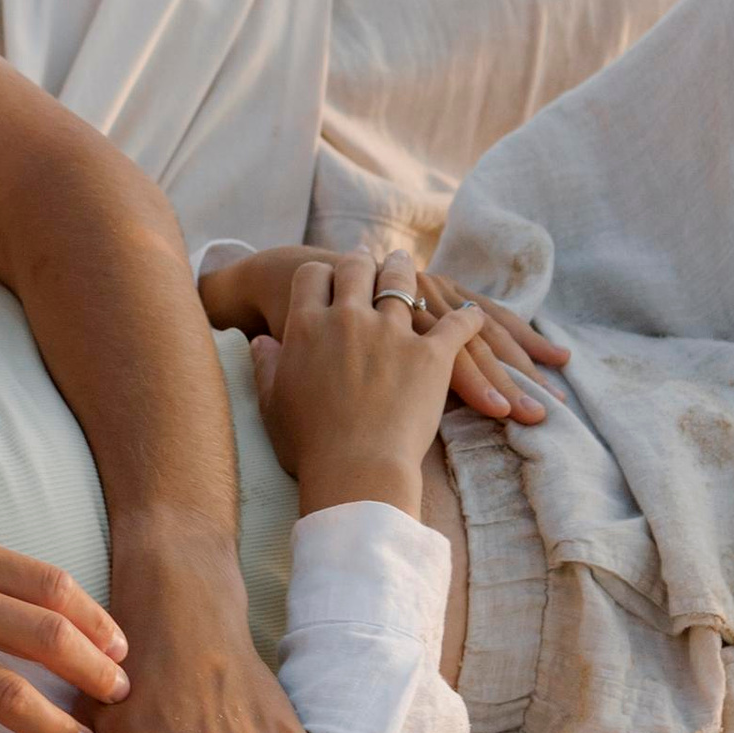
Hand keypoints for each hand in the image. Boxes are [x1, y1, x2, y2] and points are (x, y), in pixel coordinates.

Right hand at [200, 242, 561, 426]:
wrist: (354, 472)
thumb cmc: (309, 446)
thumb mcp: (273, 404)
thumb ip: (266, 366)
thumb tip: (260, 342)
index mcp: (306, 326)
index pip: (312, 274)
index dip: (322, 273)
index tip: (329, 277)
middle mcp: (349, 318)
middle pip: (356, 267)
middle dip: (362, 261)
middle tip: (370, 260)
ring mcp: (392, 333)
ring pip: (402, 283)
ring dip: (404, 270)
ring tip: (406, 264)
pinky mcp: (431, 356)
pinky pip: (456, 324)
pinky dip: (468, 319)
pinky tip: (473, 316)